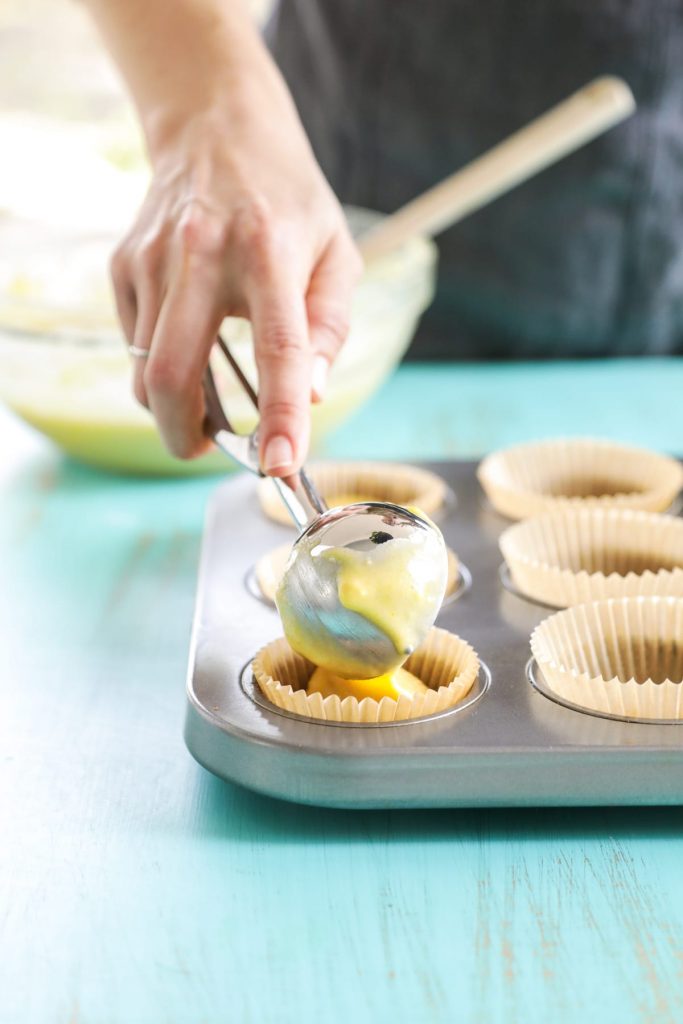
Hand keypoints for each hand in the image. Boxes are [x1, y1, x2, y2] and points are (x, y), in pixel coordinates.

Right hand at [110, 104, 361, 473]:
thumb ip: (330, 326)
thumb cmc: (289, 200)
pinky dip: (158, 369)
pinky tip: (187, 347)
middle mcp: (202, 253)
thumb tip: (312, 395)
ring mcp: (153, 258)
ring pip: (145, 368)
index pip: (278, 348)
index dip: (279, 414)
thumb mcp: (336, 252)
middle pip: (174, 373)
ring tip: (205, 405)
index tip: (280, 465)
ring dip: (172, 407)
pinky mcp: (124, 264)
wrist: (216, 127)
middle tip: (209, 450)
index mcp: (270, 252)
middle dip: (185, 434)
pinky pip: (134, 344)